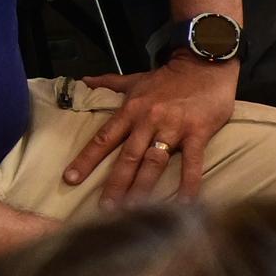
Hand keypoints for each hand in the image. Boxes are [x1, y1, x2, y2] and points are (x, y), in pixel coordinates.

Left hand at [62, 55, 236, 204]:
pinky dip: (188, 183)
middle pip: (128, 157)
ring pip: (154, 162)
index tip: (71, 179)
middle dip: (115, 183)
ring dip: (143, 187)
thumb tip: (82, 81)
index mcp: (131, 110)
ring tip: (135, 211)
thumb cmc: (170, 76)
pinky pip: (192, 162)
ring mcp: (173, 128)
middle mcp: (148, 121)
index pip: (104, 138)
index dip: (87, 159)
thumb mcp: (136, 79)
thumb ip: (109, 83)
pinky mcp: (197, 133)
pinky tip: (185, 203)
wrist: (205, 65)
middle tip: (106, 209)